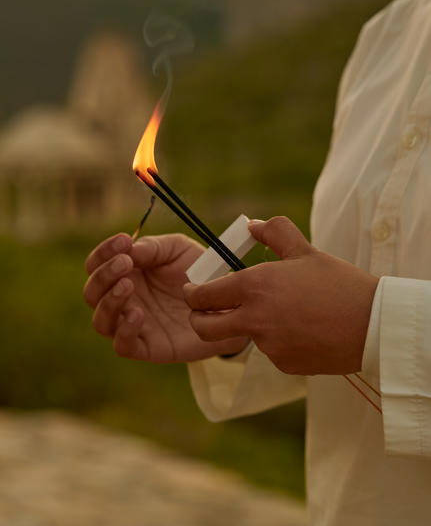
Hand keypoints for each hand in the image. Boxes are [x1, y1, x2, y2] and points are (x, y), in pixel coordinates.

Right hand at [84, 233, 248, 362]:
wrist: (227, 303)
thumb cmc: (199, 272)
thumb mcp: (178, 250)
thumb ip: (153, 247)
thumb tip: (128, 250)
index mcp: (126, 274)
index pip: (97, 264)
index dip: (103, 252)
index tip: (122, 241)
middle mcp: (124, 300)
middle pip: (92, 292)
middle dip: (104, 275)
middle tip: (126, 263)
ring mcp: (134, 324)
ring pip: (101, 321)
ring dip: (109, 301)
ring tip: (128, 286)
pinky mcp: (148, 347)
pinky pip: (123, 345)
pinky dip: (124, 330)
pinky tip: (138, 314)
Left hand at [183, 217, 378, 374]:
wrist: (373, 323)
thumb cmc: (338, 282)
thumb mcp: (304, 250)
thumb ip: (273, 232)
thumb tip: (251, 225)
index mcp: (254, 286)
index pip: (201, 296)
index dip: (192, 294)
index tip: (193, 292)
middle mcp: (254, 318)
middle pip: (203, 328)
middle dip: (197, 320)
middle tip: (204, 312)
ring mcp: (268, 346)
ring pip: (241, 338)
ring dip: (247, 326)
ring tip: (279, 312)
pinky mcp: (283, 364)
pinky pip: (269, 352)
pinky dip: (275, 341)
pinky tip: (298, 329)